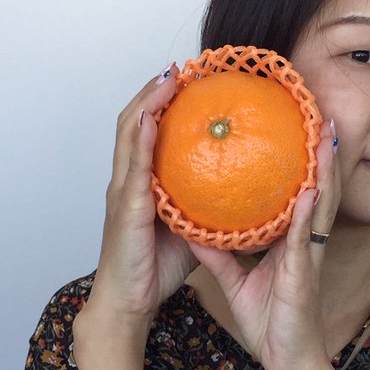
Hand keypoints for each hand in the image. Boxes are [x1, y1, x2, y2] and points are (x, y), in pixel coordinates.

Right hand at [86, 64, 196, 321]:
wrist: (129, 302)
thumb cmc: (157, 268)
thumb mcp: (192, 227)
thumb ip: (210, 204)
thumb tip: (247, 188)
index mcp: (141, 183)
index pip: (148, 133)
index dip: (161, 104)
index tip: (183, 79)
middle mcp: (127, 180)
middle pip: (134, 122)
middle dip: (153, 91)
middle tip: (177, 67)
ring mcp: (123, 191)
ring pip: (129, 134)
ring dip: (146, 101)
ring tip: (166, 77)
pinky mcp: (125, 208)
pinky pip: (133, 166)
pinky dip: (140, 138)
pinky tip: (152, 118)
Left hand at [189, 119, 338, 369]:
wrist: (288, 365)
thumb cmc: (271, 327)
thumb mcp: (237, 282)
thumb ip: (220, 254)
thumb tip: (197, 228)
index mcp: (291, 242)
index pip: (297, 193)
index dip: (300, 162)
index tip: (298, 129)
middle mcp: (304, 243)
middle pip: (316, 188)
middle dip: (321, 153)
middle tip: (322, 115)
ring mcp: (307, 257)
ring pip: (319, 204)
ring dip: (325, 170)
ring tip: (325, 136)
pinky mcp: (303, 275)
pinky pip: (304, 240)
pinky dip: (306, 214)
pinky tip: (307, 191)